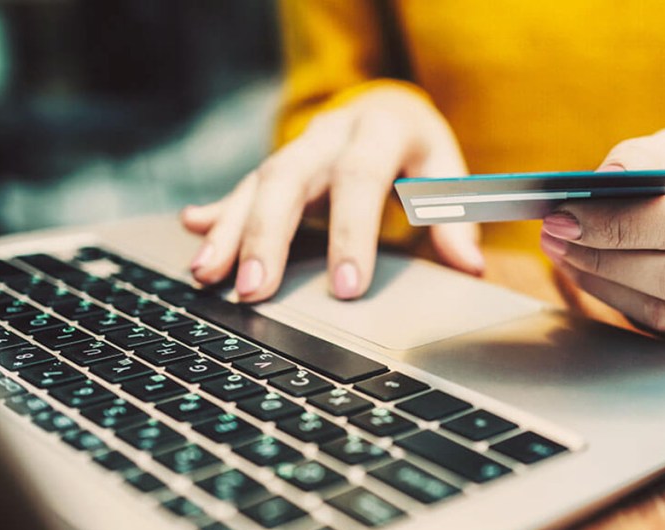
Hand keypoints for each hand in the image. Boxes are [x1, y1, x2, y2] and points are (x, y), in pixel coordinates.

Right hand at [180, 84, 483, 301]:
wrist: (389, 106)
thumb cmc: (420, 148)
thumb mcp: (447, 173)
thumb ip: (455, 218)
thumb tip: (470, 266)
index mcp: (379, 130)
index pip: (360, 179)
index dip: (351, 233)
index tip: (346, 287)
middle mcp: (330, 133)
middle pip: (289, 177)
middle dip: (268, 235)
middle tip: (255, 290)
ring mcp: (298, 147)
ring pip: (257, 183)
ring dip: (229, 230)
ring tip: (207, 275)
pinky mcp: (278, 164)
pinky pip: (242, 187)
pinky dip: (218, 213)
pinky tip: (194, 233)